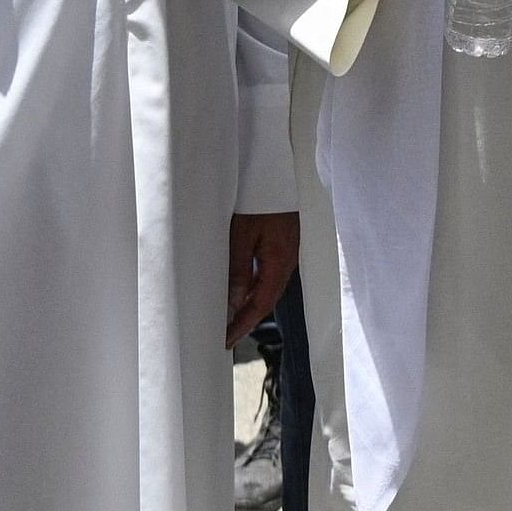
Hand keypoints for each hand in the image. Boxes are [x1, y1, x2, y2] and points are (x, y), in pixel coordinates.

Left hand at [227, 210, 300, 345]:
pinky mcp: (281, 244)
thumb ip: (238, 271)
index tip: (226, 340)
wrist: (274, 169)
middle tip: (225, 337)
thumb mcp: (242, 235)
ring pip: (266, 288)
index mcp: (279, 262)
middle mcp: (286, 261)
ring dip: (248, 305)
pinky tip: (239, 290)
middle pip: (266, 299)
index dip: (243, 325)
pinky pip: (267, 274)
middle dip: (245, 320)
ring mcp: (285, 252)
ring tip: (228, 319)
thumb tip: (233, 304)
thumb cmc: (260, 198)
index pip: (261, 304)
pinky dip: (252, 287)